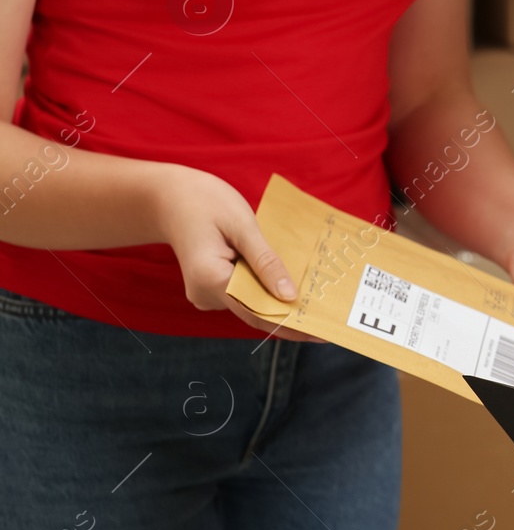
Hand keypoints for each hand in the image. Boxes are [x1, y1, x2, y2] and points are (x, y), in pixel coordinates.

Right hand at [151, 166, 318, 339]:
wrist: (168, 197)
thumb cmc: (206, 202)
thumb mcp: (242, 226)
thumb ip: (266, 262)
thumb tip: (289, 296)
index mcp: (210, 280)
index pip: (258, 313)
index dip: (292, 325)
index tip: (322, 332)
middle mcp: (205, 294)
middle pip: (256, 312)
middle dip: (291, 314)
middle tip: (328, 314)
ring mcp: (205, 294)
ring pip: (251, 303)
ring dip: (279, 300)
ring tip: (316, 298)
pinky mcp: (210, 288)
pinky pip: (243, 293)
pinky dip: (264, 289)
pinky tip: (288, 282)